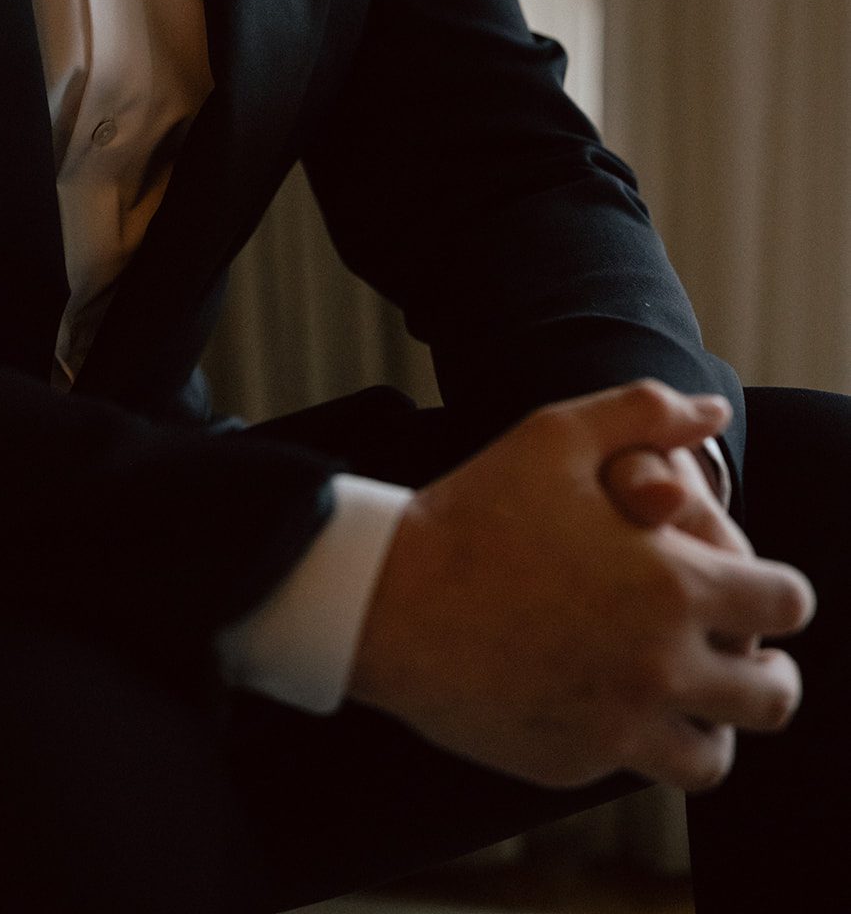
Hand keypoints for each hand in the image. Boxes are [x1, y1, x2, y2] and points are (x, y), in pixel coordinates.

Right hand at [349, 381, 814, 792]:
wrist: (388, 597)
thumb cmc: (475, 505)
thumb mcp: (556, 435)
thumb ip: (645, 411)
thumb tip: (712, 409)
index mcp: (673, 586)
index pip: (786, 602)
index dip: (777, 590)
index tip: (750, 586)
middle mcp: (659, 667)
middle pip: (771, 696)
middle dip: (766, 668)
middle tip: (738, 649)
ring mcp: (616, 726)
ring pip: (713, 755)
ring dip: (712, 721)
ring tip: (683, 689)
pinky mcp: (571, 764)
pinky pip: (635, 767)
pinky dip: (634, 738)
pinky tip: (601, 694)